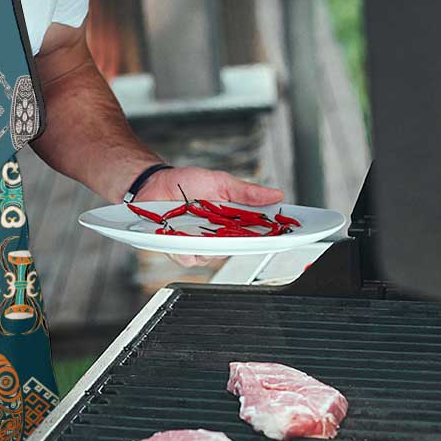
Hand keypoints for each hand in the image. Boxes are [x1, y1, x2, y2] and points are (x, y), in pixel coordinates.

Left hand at [137, 166, 284, 268]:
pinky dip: (187, 249)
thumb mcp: (220, 182)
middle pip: (237, 249)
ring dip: (209, 245)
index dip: (272, 236)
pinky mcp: (178, 249)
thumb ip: (246, 192)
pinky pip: (188, 258)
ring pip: (212, 256)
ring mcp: (198, 244)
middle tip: (242, 232)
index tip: (286, 234)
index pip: (257, 233)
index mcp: (231, 221)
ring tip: (203, 229)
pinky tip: (183, 238)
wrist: (154, 183)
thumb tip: (276, 194)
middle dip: (241, 243)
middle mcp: (217, 236)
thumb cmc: (186, 183)